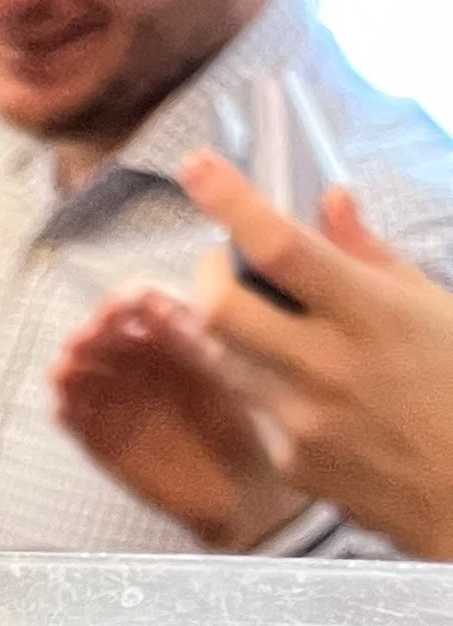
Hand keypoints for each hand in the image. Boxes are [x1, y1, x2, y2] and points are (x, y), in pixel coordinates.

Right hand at [52, 281, 303, 548]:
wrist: (236, 487)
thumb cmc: (239, 426)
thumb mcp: (221, 373)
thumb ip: (190, 341)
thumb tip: (158, 308)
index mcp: (172, 336)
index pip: (138, 303)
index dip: (123, 302)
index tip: (119, 309)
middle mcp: (141, 362)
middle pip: (102, 335)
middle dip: (89, 333)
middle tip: (83, 341)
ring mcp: (119, 400)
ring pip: (80, 374)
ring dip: (68, 369)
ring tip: (66, 373)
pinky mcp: (102, 440)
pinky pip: (74, 420)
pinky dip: (64, 411)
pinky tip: (64, 408)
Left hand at [179, 149, 452, 560]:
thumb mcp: (430, 303)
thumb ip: (368, 253)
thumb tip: (329, 199)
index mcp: (370, 313)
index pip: (280, 248)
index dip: (231, 202)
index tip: (195, 166)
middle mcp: (326, 366)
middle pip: (220, 310)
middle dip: (205, 274)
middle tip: (220, 262)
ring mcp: (301, 419)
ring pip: (224, 358)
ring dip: (226, 326)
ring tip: (261, 315)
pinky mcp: (288, 459)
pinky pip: (252, 403)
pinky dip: (260, 377)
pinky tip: (300, 378)